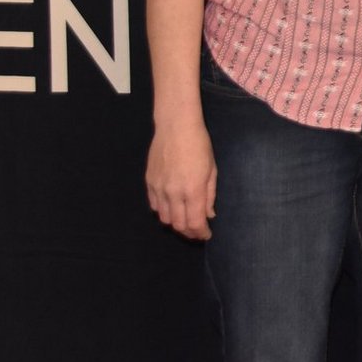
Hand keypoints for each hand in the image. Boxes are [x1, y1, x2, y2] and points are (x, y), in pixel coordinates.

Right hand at [145, 118, 216, 239]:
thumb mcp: (212, 170)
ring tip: (185, 221)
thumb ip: (210, 195)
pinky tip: (172, 208)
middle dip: (189, 232)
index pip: (195, 222)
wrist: (176, 127)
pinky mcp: (149, 183)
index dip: (201, 233)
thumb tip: (209, 215)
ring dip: (175, 223)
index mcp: (193, 189)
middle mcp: (174, 192)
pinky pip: (154, 206)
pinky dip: (163, 211)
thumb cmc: (200, 145)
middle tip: (197, 231)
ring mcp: (159, 188)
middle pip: (178, 224)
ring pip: (164, 218)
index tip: (206, 235)